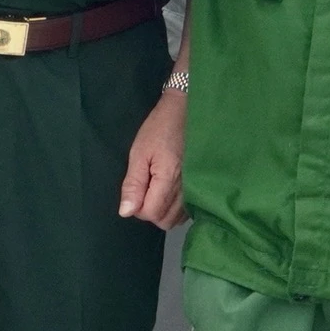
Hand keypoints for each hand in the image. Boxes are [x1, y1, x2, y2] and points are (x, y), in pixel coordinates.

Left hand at [117, 88, 186, 228]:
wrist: (189, 110)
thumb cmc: (161, 128)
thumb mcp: (140, 152)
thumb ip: (133, 184)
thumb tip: (126, 212)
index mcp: (168, 179)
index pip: (151, 213)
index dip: (138, 207)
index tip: (137, 189)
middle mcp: (186, 188)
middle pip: (165, 220)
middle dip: (151, 211)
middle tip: (146, 189)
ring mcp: (197, 188)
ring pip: (178, 218)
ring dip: (165, 211)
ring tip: (158, 189)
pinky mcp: (203, 185)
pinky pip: (190, 209)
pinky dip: (178, 208)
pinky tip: (172, 192)